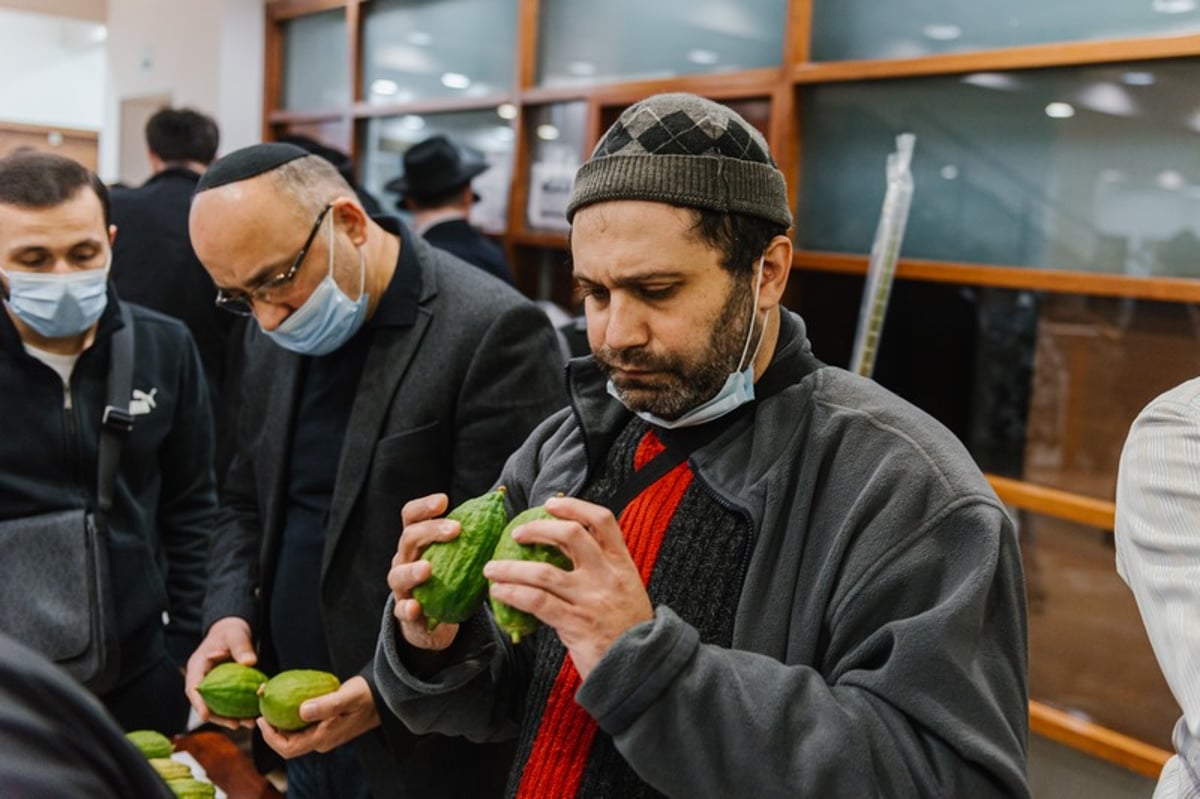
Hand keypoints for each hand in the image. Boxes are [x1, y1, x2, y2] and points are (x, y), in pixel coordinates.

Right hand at [185, 616, 257, 728]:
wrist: (232, 630)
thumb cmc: (230, 630)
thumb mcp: (235, 634)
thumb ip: (241, 647)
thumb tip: (250, 662)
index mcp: (197, 666)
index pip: (193, 687)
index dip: (198, 703)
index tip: (205, 716)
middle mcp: (202, 679)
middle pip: (205, 702)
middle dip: (218, 717)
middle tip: (235, 725)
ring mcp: (212, 685)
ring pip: (218, 705)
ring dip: (230, 717)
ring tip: (247, 724)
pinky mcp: (223, 688)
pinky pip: (228, 702)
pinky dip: (238, 710)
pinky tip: (252, 717)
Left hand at [258, 676, 379, 756]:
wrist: (384, 697)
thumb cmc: (366, 696)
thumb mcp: (346, 698)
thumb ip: (325, 705)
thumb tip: (301, 711)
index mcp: (323, 739)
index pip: (288, 748)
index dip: (269, 737)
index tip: (260, 719)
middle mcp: (321, 740)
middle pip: (288, 743)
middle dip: (271, 729)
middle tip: (262, 708)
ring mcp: (324, 734)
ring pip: (294, 734)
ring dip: (280, 722)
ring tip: (272, 701)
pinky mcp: (326, 726)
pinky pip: (303, 725)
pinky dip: (291, 716)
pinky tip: (288, 700)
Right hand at [387, 493, 462, 650]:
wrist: (432, 620)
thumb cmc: (449, 578)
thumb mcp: (458, 555)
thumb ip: (473, 534)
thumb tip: (502, 499)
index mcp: (416, 542)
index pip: (411, 517)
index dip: (424, 507)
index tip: (444, 500)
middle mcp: (404, 559)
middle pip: (409, 538)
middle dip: (431, 530)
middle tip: (455, 529)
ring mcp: (402, 587)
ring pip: (398, 574)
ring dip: (412, 570)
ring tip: (427, 568)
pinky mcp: (405, 613)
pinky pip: (402, 610)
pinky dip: (408, 609)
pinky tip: (416, 608)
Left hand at [483, 495, 652, 679]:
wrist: (641, 668)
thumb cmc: (627, 629)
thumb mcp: (624, 589)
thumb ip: (599, 568)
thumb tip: (559, 549)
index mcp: (621, 564)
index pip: (602, 520)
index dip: (574, 507)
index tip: (551, 504)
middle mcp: (607, 576)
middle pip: (571, 535)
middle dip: (537, 529)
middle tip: (516, 534)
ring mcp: (591, 599)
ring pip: (543, 572)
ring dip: (511, 568)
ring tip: (492, 569)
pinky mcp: (575, 624)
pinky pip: (536, 602)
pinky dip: (513, 593)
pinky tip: (499, 592)